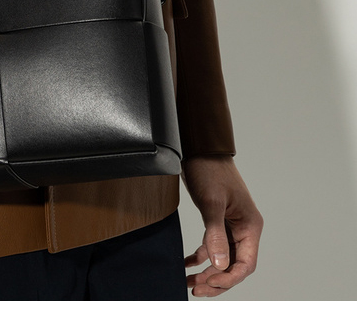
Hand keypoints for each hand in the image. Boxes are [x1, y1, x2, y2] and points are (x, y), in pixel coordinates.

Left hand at [182, 156, 262, 296]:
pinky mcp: (216, 220)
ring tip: (190, 281)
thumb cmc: (211, 170)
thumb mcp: (211, 203)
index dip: (228, 278)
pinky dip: (200, 256)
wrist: (201, 149)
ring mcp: (230, 225)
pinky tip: (187, 263)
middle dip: (216, 280)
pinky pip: (212, 245)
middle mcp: (243, 228)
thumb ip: (215, 234)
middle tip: (196, 288)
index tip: (210, 284)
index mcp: (250, 226)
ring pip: (222, 257)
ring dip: (207, 271)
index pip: (245, 263)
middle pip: (234, 264)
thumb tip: (218, 263)